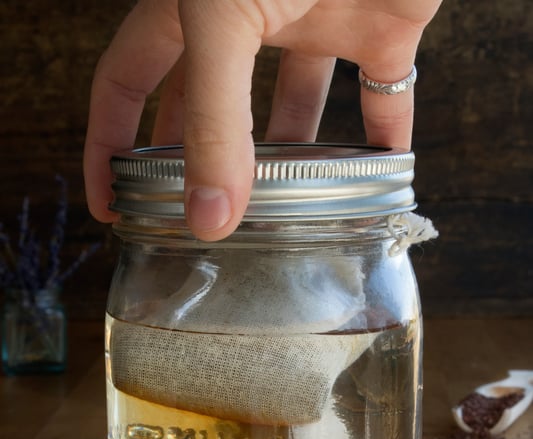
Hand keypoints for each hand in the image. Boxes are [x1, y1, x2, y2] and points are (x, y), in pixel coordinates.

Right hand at [84, 0, 442, 239]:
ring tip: (283, 216)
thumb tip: (208, 220)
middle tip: (198, 219)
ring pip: (295, 107)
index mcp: (193, 6)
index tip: (112, 207)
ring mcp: (316, 21)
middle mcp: (250, 17)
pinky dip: (381, 143)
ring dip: (292, 163)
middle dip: (198, 162)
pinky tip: (374, 184)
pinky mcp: (382, 25)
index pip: (128, 80)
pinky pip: (383, 97)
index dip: (110, 144)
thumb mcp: (225, 18)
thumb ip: (214, 119)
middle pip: (208, 105)